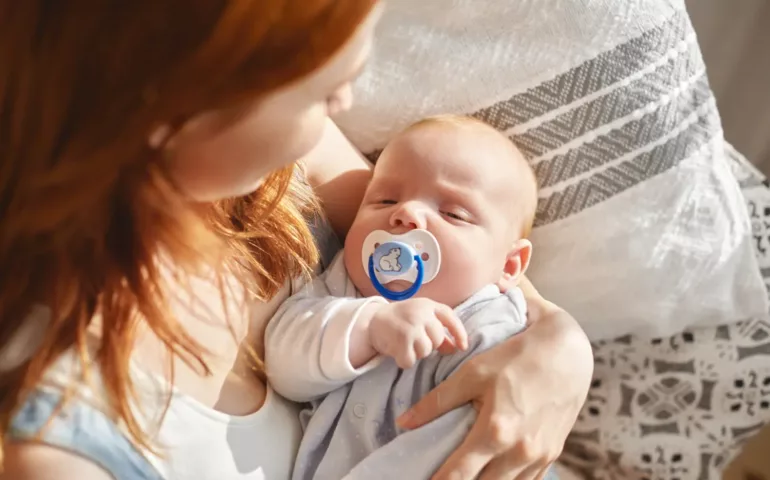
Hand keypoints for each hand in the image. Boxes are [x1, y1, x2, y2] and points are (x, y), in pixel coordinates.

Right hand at [368, 298, 468, 368]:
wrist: (372, 320)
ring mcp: (411, 326)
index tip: (462, 347)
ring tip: (404, 344)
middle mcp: (421, 314)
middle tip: (414, 340)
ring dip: (416, 353)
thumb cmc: (401, 320)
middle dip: (428, 345)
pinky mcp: (401, 340)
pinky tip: (398, 351)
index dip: (459, 333)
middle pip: (437, 339)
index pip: (450, 317)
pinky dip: (405, 360)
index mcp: (428, 305)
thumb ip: (438, 331)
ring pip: (425, 351)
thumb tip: (455, 348)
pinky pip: (411, 360)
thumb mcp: (420, 319)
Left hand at [396, 299, 592, 479]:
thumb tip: (404, 422)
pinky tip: (494, 475)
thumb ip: (438, 401)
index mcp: (496, 431)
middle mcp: (519, 450)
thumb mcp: (473, 372)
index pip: (459, 473)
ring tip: (467, 477)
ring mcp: (539, 455)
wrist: (567, 351)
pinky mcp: (552, 453)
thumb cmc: (516, 356)